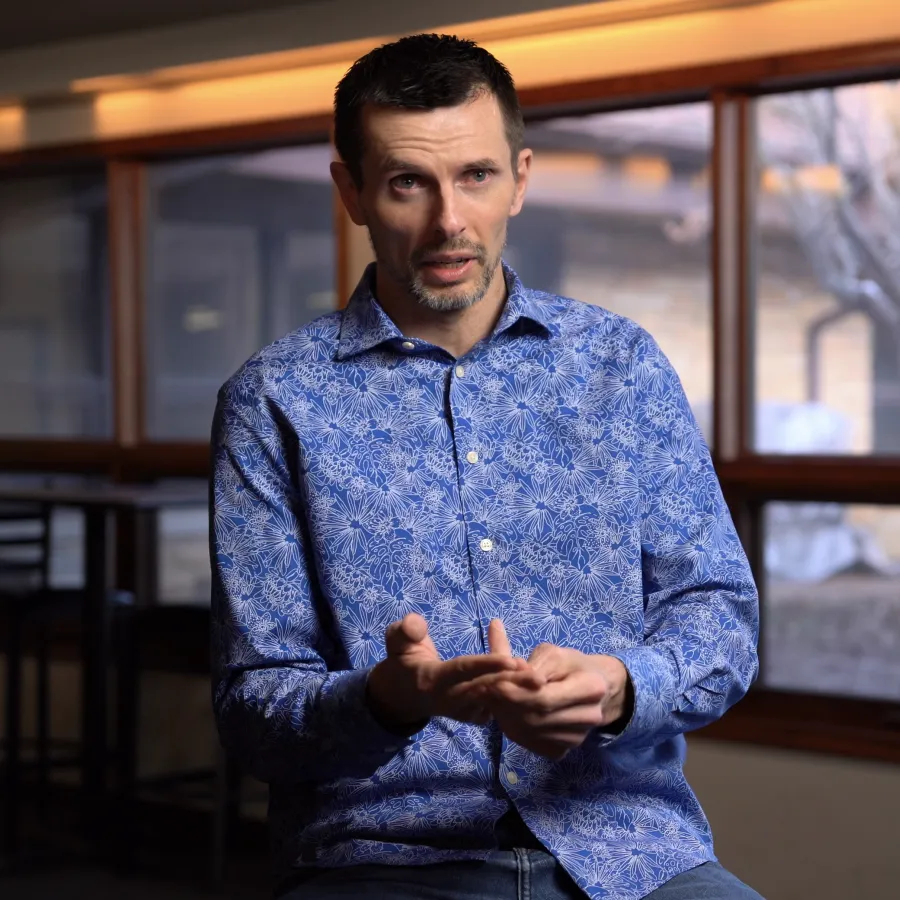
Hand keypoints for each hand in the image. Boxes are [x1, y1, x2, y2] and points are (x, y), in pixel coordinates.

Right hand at [366, 613, 544, 731]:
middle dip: (511, 683)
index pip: (463, 670)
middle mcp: (451, 699)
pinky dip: (515, 697)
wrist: (405, 694)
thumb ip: (404, 631)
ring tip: (542, 680)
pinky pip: (498, 705)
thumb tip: (415, 623)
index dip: (486, 665)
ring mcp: (465, 711)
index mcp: (433, 680)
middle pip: (485, 690)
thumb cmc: (403, 661)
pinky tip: (534, 688)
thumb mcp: (395, 642)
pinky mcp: (475, 715)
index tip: (511, 659)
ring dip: (517, 692)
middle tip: (538, 675)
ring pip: (495, 701)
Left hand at [468, 636, 631, 759]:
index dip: (516, 693)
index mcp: (591, 688)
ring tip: (492, 701)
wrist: (595, 690)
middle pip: (536, 717)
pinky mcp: (563, 750)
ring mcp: (576, 739)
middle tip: (485, 693)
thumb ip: (532, 663)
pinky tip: (507, 715)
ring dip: (507, 717)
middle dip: (506, 705)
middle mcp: (588, 718)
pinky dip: (515, 729)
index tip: (493, 683)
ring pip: (531, 732)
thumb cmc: (571, 666)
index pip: (545, 697)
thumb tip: (511, 669)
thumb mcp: (554, 654)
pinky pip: (532, 743)